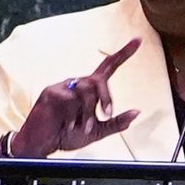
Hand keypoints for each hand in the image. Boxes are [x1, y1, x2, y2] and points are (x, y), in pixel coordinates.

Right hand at [1, 39, 141, 159]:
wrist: (45, 145)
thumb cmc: (68, 135)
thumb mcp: (98, 131)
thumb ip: (116, 123)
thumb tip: (137, 112)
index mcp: (89, 89)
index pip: (108, 67)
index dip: (123, 54)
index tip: (138, 40)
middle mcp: (77, 84)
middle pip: (98, 80)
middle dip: (106, 98)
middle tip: (106, 114)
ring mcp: (63, 86)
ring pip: (86, 90)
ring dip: (88, 112)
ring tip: (83, 126)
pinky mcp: (51, 92)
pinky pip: (71, 99)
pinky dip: (73, 116)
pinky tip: (67, 124)